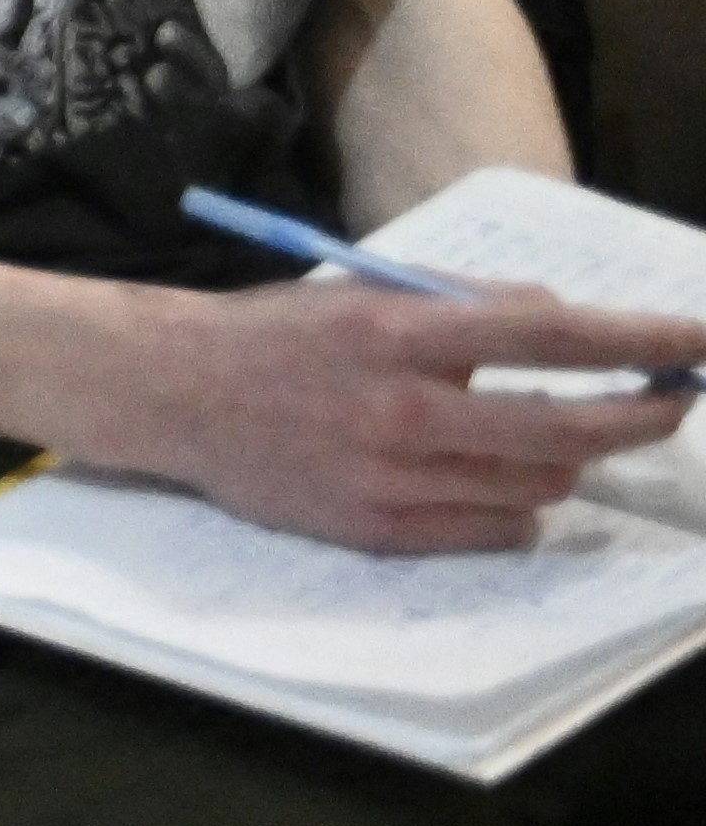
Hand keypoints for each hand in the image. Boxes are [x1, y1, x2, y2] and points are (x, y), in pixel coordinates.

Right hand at [66, 272, 670, 553]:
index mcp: (399, 335)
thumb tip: (566, 323)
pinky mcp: (375, 530)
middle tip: (670, 400)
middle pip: (565, 428)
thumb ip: (464, 305)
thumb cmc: (276, 333)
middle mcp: (401, 411)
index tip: (698, 339)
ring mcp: (389, 479)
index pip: (551, 337)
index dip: (638, 338)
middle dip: (640, 414)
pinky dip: (520, 509)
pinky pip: (492, 532)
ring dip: (570, 461)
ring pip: (538, 486)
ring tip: (560, 438)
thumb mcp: (367, 293)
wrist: (172, 394)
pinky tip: (503, 484)